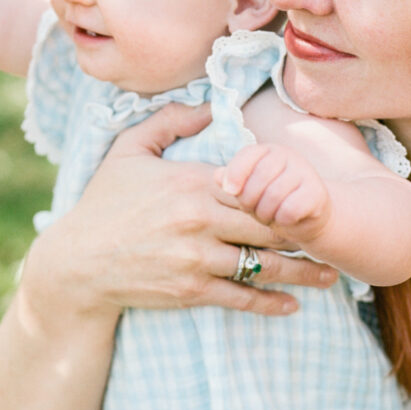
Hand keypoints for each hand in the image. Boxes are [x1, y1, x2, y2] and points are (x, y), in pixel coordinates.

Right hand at [25, 104, 338, 322]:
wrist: (76, 264)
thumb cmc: (102, 204)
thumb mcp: (126, 152)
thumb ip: (168, 122)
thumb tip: (208, 106)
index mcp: (190, 183)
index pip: (257, 186)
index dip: (289, 192)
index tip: (311, 195)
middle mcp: (200, 220)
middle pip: (272, 226)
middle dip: (307, 232)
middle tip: (335, 235)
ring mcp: (198, 258)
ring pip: (266, 265)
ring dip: (303, 272)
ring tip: (329, 275)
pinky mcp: (192, 290)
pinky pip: (244, 297)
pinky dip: (272, 303)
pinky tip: (292, 304)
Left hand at [219, 143, 332, 247]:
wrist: (308, 218)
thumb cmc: (271, 201)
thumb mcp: (247, 189)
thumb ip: (231, 179)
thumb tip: (216, 176)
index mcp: (269, 151)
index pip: (248, 155)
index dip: (235, 174)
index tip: (230, 191)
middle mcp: (290, 156)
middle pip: (260, 177)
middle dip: (249, 200)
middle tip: (252, 210)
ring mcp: (307, 173)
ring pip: (274, 195)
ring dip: (265, 213)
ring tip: (268, 216)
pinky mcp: (318, 194)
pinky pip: (290, 209)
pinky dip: (282, 219)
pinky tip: (285, 219)